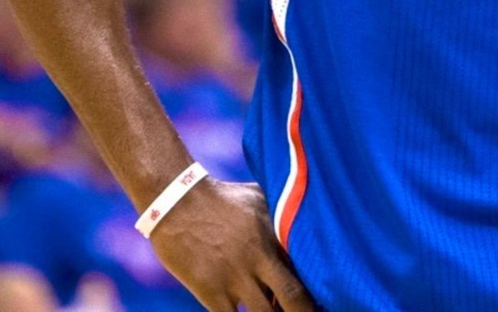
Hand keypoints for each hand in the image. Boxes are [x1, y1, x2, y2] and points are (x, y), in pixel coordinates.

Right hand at [147, 178, 314, 311]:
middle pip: (293, 300)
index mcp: (274, 238)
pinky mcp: (209, 291)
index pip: (306, 273)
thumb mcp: (259, 198)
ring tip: (271, 311)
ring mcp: (233, 278)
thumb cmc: (222, 196)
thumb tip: (303, 218)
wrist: (177, 201)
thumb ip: (280, 216)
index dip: (316, 293)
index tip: (320, 300)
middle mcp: (258, 261)